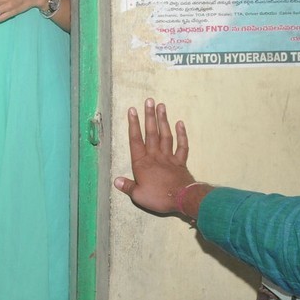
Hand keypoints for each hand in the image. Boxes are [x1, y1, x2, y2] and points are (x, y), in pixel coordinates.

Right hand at [114, 98, 196, 214]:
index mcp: (142, 163)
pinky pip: (182, 146)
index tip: (132, 110)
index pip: (135, 140)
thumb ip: (127, 186)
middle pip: (151, 133)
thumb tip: (116, 181)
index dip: (133, 124)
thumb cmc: (158, 197)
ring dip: (163, 120)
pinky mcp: (180, 162)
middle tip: (149, 100)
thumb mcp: (138, 195)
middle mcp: (155, 156)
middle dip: (149, 116)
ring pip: (165, 136)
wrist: (183, 199)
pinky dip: (182, 134)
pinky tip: (180, 123)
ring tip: (161, 106)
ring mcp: (169, 158)